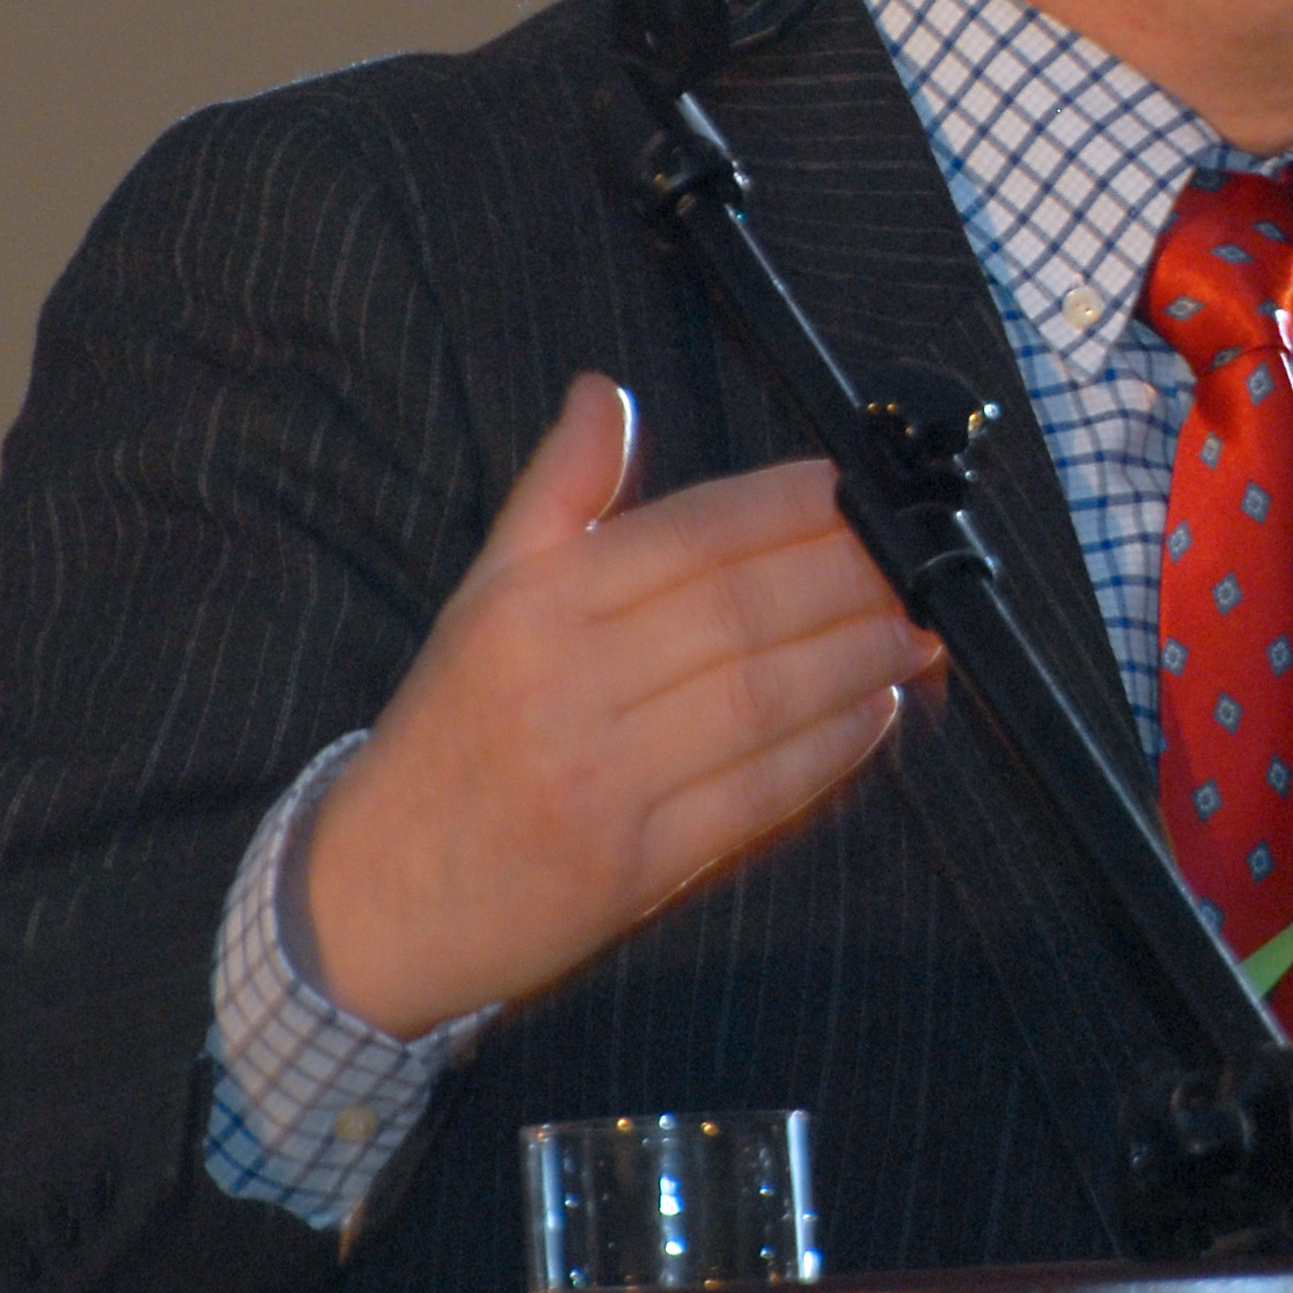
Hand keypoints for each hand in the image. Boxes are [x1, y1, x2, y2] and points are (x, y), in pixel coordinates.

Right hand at [303, 375, 940, 1038]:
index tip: (857, 489)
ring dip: (858, 659)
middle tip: (917, 558)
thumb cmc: (447, 735)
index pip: (689, 536)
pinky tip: (875, 712)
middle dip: (848, 578)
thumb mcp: (484, 599)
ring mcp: (602, 779)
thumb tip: (606, 390)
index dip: (787, 508)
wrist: (373, 901)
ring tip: (919, 628)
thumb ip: (558, 494)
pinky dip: (827, 751)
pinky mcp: (633, 866)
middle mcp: (566, 683)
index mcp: (532, 607)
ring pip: (761, 699)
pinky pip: (754, 796)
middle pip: (741, 612)